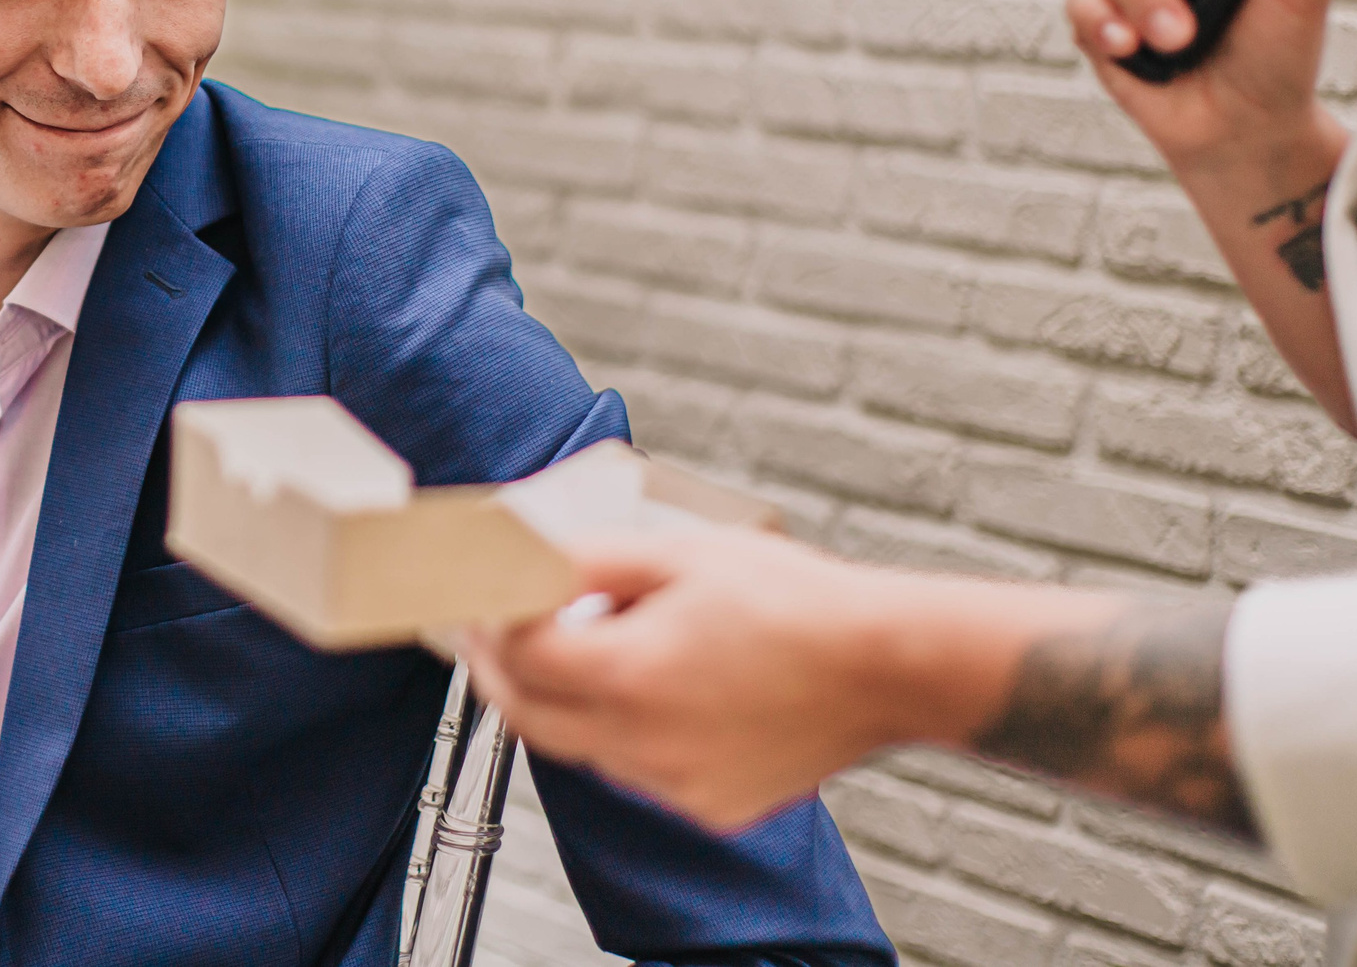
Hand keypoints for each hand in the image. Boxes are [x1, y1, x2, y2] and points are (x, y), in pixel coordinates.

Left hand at [462, 529, 942, 831]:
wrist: (886, 665)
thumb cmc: (795, 601)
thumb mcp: (679, 552)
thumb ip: (587, 562)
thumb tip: (522, 558)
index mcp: (629, 675)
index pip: (516, 658)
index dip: (485, 626)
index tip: (470, 603)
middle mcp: (643, 743)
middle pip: (529, 716)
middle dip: (497, 673)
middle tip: (485, 634)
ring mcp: (675, 784)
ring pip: (581, 747)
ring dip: (561, 700)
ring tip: (580, 644)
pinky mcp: (707, 804)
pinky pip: (634, 771)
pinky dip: (620, 731)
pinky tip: (648, 687)